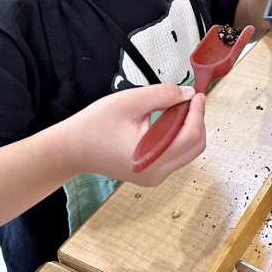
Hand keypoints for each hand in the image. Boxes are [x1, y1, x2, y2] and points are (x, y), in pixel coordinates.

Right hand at [67, 84, 205, 186]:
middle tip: (188, 100)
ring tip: (173, 109)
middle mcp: (156, 173)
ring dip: (187, 128)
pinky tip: (166, 121)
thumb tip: (188, 94)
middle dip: (196, 121)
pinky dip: (177, 137)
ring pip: (188, 152)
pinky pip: (176, 155)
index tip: (197, 95)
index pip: (191, 137)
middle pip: (195, 146)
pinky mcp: (151, 174)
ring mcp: (154, 176)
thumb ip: (163, 95)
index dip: (198, 113)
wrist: (72, 148)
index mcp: (151, 158)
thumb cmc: (94, 126)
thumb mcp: (130, 101)